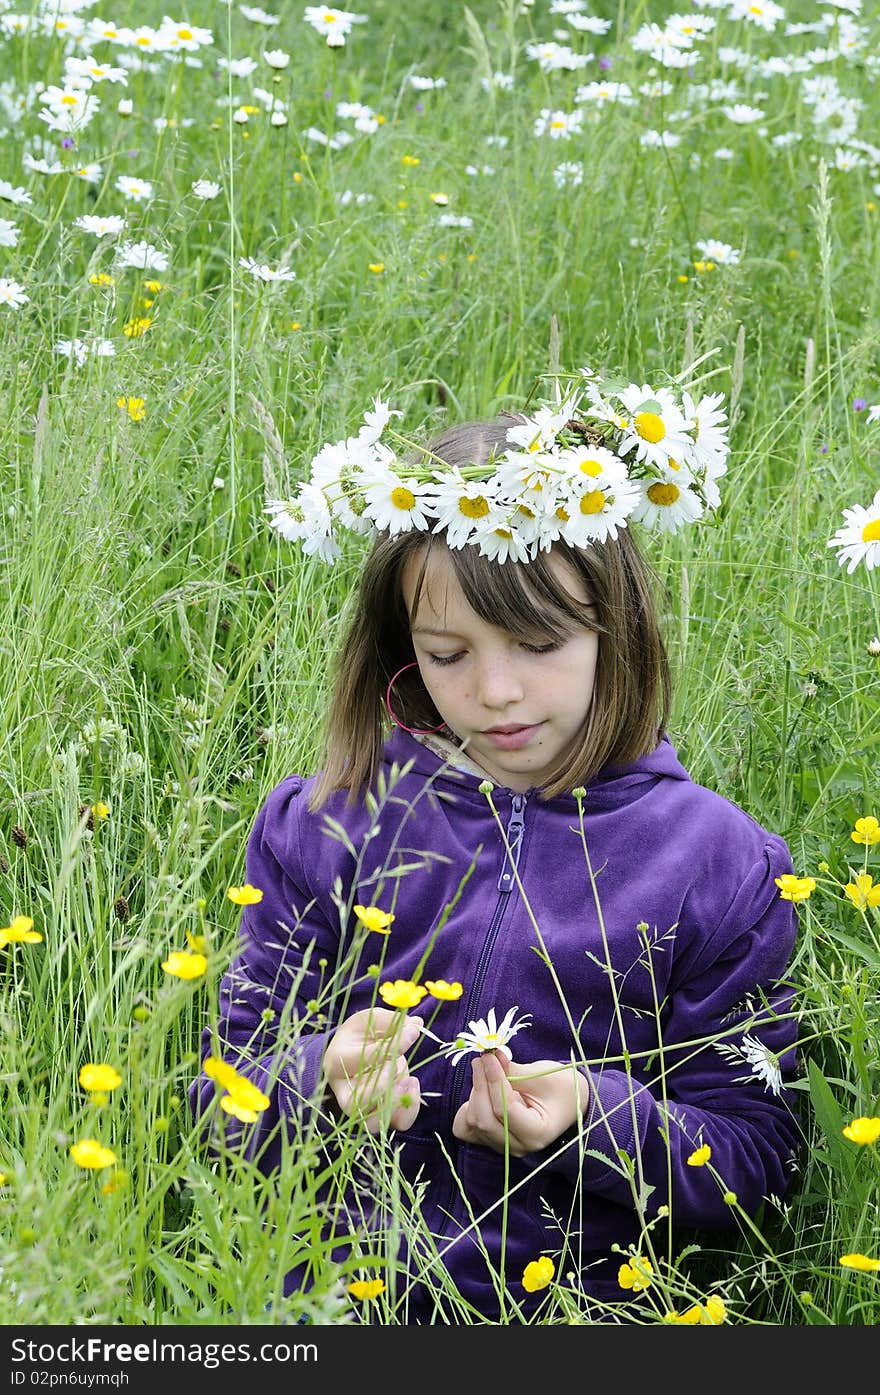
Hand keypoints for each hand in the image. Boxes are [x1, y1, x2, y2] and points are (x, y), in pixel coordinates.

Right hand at [323, 1007, 421, 1133]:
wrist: (352, 1054)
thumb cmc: (360, 1035)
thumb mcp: (370, 1020)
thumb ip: (391, 1022)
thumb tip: (416, 1024)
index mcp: (338, 1060)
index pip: (366, 1058)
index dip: (394, 1046)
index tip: (412, 1032)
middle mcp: (344, 1091)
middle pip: (361, 1100)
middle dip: (385, 1083)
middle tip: (398, 1064)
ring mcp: (360, 1108)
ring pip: (375, 1121)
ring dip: (397, 1101)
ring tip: (409, 1080)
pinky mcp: (378, 1116)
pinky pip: (395, 1123)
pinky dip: (409, 1110)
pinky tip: (412, 1085)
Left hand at [452, 1051, 588, 1156]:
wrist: (568, 1102)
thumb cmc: (561, 1088)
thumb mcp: (543, 1076)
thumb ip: (513, 1070)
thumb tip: (490, 1056)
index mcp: (537, 1133)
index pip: (505, 1110)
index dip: (494, 1080)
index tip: (490, 1056)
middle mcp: (518, 1146)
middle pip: (484, 1119)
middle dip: (480, 1085)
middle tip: (484, 1058)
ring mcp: (502, 1146)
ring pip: (473, 1123)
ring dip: (475, 1093)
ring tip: (487, 1072)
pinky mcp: (490, 1139)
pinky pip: (465, 1129)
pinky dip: (466, 1110)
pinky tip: (479, 1093)